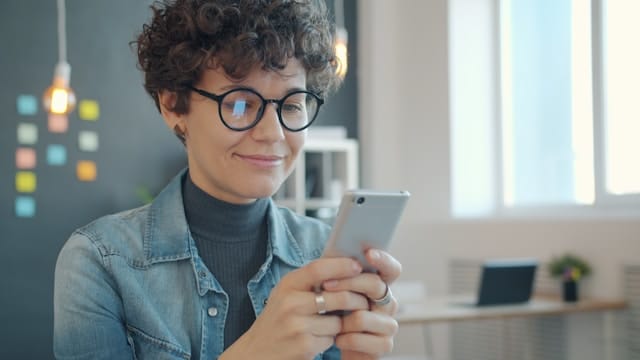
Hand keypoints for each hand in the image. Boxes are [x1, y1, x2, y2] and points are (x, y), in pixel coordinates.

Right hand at [220, 257, 368, 359]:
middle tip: (364, 300)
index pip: (319, 269)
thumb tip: (345, 264)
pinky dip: (331, 338)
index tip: (358, 267)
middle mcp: (291, 303)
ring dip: (342, 323)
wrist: (257, 351)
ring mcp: (298, 325)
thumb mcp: (286, 293)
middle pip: (339, 296)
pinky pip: (332, 338)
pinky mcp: (305, 346)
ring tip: (333, 322)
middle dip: (357, 299)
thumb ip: (309, 280)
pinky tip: (320, 337)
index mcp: (287, 284)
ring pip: (339, 320)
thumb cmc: (278, 318)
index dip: (342, 266)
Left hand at [322, 249, 401, 358]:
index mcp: (380, 286)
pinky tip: (338, 339)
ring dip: (341, 320)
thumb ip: (339, 274)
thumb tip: (334, 256)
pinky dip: (344, 339)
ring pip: (362, 316)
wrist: (340, 346)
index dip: (383, 259)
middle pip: (375, 285)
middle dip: (348, 283)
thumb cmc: (337, 315)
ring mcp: (389, 324)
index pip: (391, 269)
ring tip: (332, 323)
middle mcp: (389, 303)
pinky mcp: (384, 344)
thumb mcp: (337, 292)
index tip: (368, 253)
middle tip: (326, 285)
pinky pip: (359, 338)